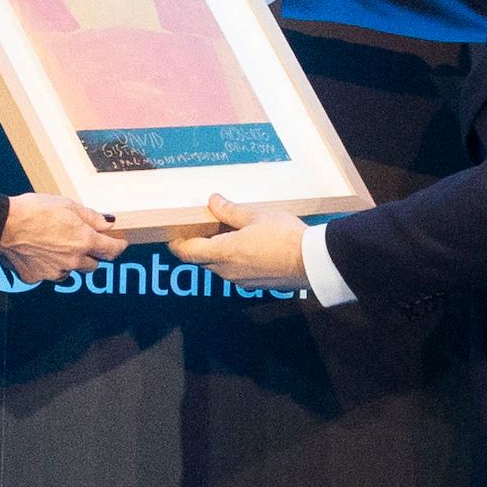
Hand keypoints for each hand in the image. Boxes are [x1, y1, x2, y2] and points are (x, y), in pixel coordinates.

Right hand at [0, 190, 130, 284]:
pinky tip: (36, 252)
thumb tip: (108, 223)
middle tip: (80, 241)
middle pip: (93, 265)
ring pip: (69, 271)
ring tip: (52, 245)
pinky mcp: (37, 277)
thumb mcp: (68, 205)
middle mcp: (73, 260)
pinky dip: (45, 266)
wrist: (5, 225)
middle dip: (90, 255)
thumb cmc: (34, 210)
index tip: (120, 243)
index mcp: (84, 241)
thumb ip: (91, 217)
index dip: (119, 246)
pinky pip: (47, 274)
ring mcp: (55, 272)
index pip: (112, 250)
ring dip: (67, 261)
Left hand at [159, 194, 309, 291]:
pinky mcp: (254, 285)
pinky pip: (235, 272)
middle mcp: (227, 271)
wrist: (312, 261)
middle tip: (202, 227)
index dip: (177, 244)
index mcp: (223, 252)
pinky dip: (234, 260)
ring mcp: (240, 280)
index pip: (187, 253)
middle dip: (198, 245)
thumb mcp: (256, 215)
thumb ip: (230, 210)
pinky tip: (248, 246)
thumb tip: (213, 201)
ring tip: (228, 233)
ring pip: (219, 266)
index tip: (174, 234)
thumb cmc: (285, 236)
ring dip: (217, 252)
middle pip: (201, 259)